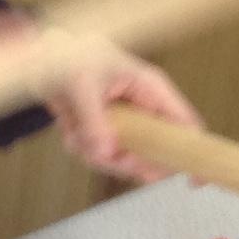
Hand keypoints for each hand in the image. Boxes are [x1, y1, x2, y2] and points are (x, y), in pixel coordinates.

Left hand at [48, 54, 202, 182]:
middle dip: (127, 161)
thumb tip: (106, 152)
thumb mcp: (83, 85)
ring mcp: (124, 123)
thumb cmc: (72, 56)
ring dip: (95, 153)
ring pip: (122, 159)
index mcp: (152, 90)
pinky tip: (70, 127)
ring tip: (77, 132)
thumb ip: (94, 120)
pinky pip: (98, 154)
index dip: (193, 154)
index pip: (186, 125)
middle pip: (154, 154)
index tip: (195, 182)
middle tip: (108, 157)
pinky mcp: (104, 131)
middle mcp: (143, 110)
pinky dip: (80, 146)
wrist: (44, 57)